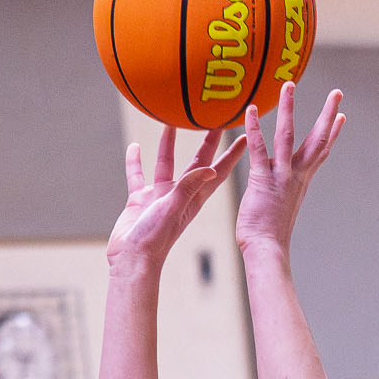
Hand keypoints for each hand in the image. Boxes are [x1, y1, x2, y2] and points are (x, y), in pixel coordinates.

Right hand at [107, 128, 245, 270]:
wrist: (133, 259)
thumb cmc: (156, 238)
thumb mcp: (176, 207)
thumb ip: (190, 186)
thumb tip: (211, 168)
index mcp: (194, 197)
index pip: (219, 171)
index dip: (232, 154)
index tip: (245, 136)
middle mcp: (180, 194)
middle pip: (197, 161)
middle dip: (207, 141)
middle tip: (215, 119)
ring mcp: (160, 196)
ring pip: (166, 162)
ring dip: (169, 144)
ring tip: (172, 121)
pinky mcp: (141, 199)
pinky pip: (138, 175)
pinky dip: (136, 161)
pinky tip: (135, 146)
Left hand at [236, 82, 344, 254]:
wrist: (268, 250)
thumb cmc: (270, 237)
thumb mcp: (282, 208)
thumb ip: (283, 193)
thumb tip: (281, 192)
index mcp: (301, 182)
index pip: (320, 153)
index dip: (332, 133)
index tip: (342, 117)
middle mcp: (296, 176)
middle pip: (317, 139)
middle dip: (327, 115)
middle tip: (338, 93)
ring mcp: (282, 176)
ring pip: (287, 136)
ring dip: (289, 108)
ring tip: (289, 84)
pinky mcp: (263, 179)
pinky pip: (259, 148)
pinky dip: (254, 128)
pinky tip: (252, 109)